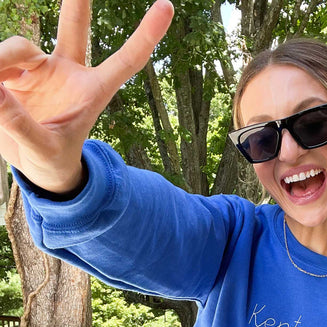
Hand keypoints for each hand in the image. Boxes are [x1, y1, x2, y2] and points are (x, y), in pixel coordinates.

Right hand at [0, 0, 173, 192]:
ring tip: (0, 93)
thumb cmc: (54, 161)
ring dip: (2, 61)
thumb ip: (22, 126)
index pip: (125, 61)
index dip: (145, 35)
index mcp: (93, 92)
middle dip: (77, 1)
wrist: (37, 167)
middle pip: (75, 27)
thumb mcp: (44, 152)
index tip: (166, 6)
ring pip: (18, 47)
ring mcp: (42, 70)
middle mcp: (70, 74)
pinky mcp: (16, 72)